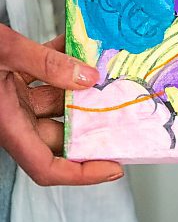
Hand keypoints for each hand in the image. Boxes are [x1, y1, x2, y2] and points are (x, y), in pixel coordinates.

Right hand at [0, 24, 123, 185]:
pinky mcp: (10, 80)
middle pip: (59, 135)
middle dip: (90, 124)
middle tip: (121, 111)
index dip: (82, 174)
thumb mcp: (2, 51)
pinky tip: (75, 47)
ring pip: (56, 104)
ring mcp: (11, 98)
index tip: (113, 168)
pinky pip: (44, 78)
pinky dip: (61, 65)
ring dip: (81, 89)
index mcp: (6, 124)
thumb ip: (45, 64)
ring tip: (105, 73)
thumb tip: (88, 78)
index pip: (46, 167)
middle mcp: (11, 117)